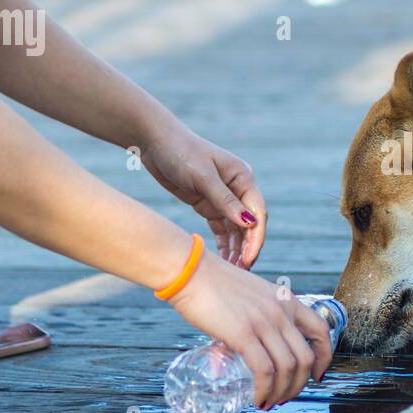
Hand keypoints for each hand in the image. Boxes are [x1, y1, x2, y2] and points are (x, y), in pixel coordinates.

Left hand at [140, 126, 265, 268]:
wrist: (155, 141)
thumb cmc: (181, 152)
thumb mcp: (202, 177)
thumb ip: (225, 200)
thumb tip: (250, 223)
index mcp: (243, 178)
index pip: (257, 212)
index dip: (256, 238)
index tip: (249, 258)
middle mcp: (238, 188)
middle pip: (250, 224)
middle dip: (247, 247)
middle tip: (241, 270)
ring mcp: (224, 197)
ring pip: (236, 230)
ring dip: (236, 249)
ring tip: (230, 270)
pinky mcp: (208, 204)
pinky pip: (221, 229)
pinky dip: (223, 244)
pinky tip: (222, 261)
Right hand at [169, 254, 331, 407]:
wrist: (190, 271)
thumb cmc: (214, 285)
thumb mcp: (251, 296)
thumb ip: (257, 318)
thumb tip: (244, 348)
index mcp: (287, 300)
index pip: (321, 331)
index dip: (324, 358)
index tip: (317, 375)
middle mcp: (282, 311)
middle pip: (306, 357)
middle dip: (299, 384)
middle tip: (284, 397)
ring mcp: (264, 322)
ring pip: (288, 368)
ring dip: (281, 392)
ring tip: (268, 402)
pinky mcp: (244, 333)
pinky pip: (264, 370)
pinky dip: (264, 390)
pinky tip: (257, 398)